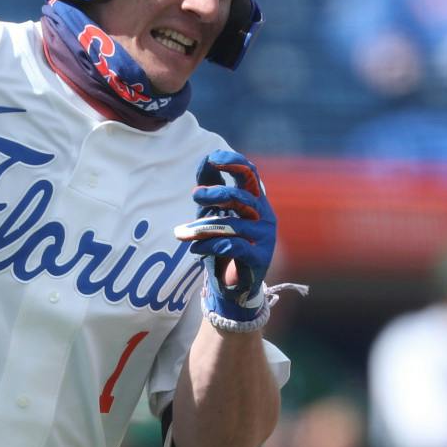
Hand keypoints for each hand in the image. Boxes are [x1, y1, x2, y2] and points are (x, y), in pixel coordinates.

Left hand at [175, 148, 276, 328]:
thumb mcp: (216, 215)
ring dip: (203, 227)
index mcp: (255, 201)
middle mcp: (264, 216)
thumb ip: (212, 191)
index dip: (233, 163)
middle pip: (242, 197)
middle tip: (194, 195)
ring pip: (233, 225)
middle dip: (216, 194)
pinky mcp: (259, 258)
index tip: (212, 159)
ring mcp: (264, 237)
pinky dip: (210, 246)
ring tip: (182, 233)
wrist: (236, 287)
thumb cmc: (226, 246)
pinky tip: (195, 249)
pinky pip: (233, 247)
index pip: (249, 174)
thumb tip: (206, 161)